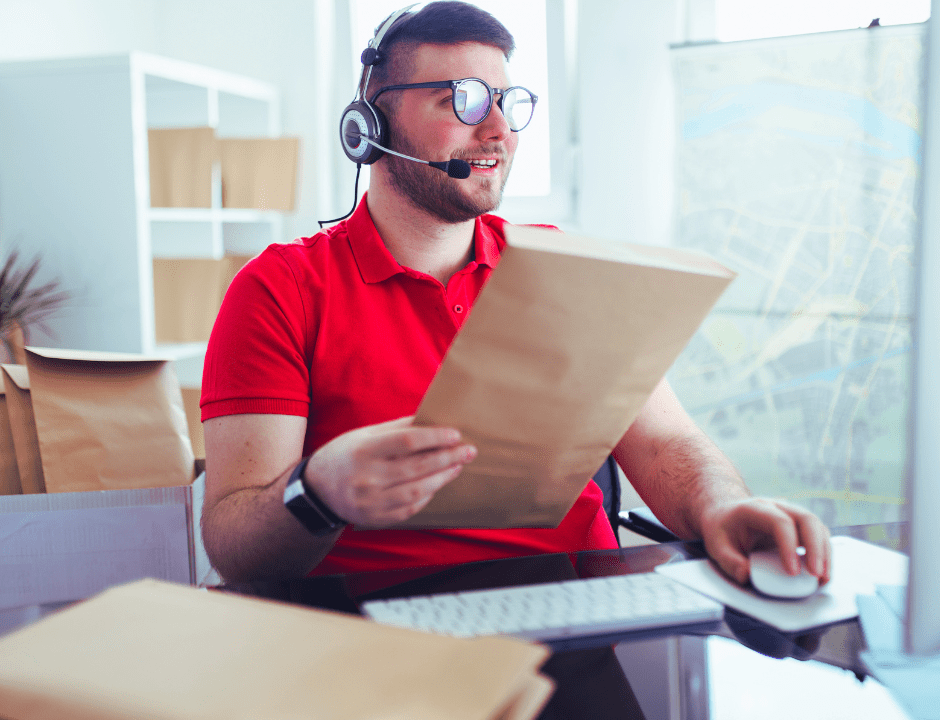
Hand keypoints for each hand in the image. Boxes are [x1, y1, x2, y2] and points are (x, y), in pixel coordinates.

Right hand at [303, 417, 476, 527]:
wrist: (318, 489)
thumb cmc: (346, 454)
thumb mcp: (365, 434)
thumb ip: (397, 428)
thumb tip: (431, 419)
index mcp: (363, 450)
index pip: (407, 441)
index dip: (434, 437)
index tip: (455, 434)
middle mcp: (366, 478)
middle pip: (417, 467)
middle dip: (448, 457)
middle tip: (468, 451)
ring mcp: (370, 502)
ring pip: (417, 491)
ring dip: (443, 477)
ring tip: (457, 466)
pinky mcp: (375, 519)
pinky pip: (410, 508)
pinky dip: (427, 495)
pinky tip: (437, 483)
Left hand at [699, 497, 831, 586]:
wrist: (725, 514)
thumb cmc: (721, 529)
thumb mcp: (716, 545)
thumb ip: (729, 562)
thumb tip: (746, 576)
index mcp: (754, 508)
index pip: (780, 522)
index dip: (789, 546)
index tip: (792, 572)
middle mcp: (776, 507)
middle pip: (806, 519)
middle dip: (816, 548)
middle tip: (817, 574)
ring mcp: (790, 514)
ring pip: (817, 526)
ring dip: (825, 552)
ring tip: (824, 578)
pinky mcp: (798, 526)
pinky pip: (817, 535)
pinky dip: (823, 552)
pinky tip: (822, 571)